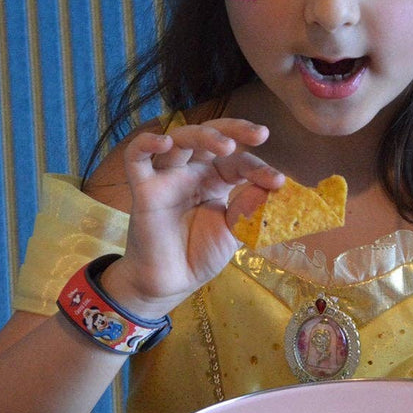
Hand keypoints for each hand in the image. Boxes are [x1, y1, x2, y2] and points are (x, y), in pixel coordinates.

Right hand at [103, 119, 283, 318]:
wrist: (171, 283)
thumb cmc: (200, 255)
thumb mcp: (233, 232)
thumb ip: (248, 210)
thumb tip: (271, 186)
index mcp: (215, 179)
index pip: (237, 162)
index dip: (258, 167)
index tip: (278, 181)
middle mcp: (192, 172)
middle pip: (210, 137)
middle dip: (235, 130)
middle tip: (260, 135)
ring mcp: (167, 177)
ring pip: (179, 140)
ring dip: (203, 135)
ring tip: (227, 145)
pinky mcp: (144, 189)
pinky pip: (135, 158)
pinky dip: (145, 144)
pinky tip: (163, 141)